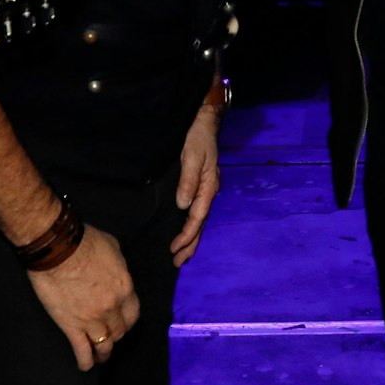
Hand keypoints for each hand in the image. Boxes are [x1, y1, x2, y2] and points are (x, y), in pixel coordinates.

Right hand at [29, 224, 141, 370]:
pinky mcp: (71, 327)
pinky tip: (85, 366)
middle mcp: (112, 308)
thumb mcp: (113, 249)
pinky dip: (85, 361)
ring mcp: (92, 320)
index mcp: (125, 288)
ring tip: (101, 356)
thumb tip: (117, 273)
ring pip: (105, 345)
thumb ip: (119, 267)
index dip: (128, 320)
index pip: (134, 314)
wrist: (58, 250)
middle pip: (120, 331)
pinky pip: (82, 351)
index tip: (124, 322)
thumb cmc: (85, 242)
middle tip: (110, 336)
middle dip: (116, 334)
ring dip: (104, 353)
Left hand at [169, 104, 221, 266]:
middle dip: (190, 244)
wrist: (205, 121)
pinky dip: (191, 225)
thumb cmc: (197, 137)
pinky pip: (197, 211)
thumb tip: (182, 205)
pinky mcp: (201, 185)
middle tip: (178, 263)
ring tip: (182, 255)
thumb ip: (188, 181)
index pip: (197, 218)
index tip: (174, 249)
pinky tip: (186, 231)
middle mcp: (209, 191)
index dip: (186, 235)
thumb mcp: (192, 157)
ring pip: (199, 220)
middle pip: (200, 224)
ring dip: (191, 238)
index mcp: (209, 186)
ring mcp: (206, 189)